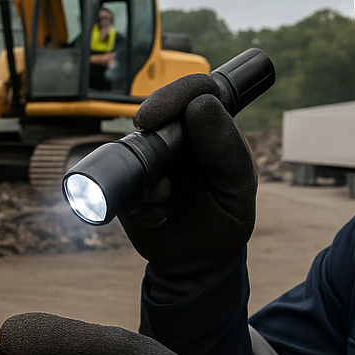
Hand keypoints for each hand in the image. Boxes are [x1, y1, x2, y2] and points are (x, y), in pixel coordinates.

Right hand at [121, 74, 256, 300]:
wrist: (197, 263)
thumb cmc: (224, 218)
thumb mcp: (236, 186)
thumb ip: (226, 147)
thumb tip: (200, 105)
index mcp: (212, 130)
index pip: (197, 91)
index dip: (175, 94)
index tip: (154, 117)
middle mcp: (180, 139)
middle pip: (158, 109)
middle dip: (149, 125)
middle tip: (145, 133)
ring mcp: (152, 160)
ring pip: (133, 148)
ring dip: (145, 176)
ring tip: (165, 201)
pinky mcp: (129, 184)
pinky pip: (118, 183)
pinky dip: (136, 202)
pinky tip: (158, 217)